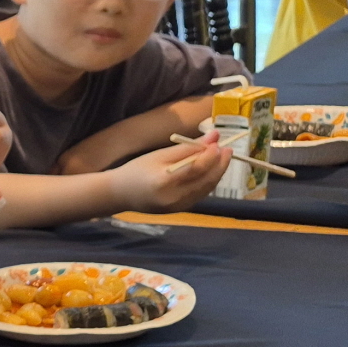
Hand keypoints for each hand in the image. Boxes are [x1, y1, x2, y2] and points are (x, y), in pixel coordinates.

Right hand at [108, 133, 227, 210]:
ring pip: (207, 188)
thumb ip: (187, 147)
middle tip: (227, 149)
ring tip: (221, 157)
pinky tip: (210, 170)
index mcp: (163, 182)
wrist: (120, 194)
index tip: (218, 143)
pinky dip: (208, 181)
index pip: (196, 168)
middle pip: (206, 180)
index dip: (211, 155)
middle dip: (220, 164)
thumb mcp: (160, 155)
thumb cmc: (137, 170)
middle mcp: (173, 197)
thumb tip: (214, 136)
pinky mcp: (180, 210)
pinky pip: (201, 194)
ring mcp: (178, 206)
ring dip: (217, 173)